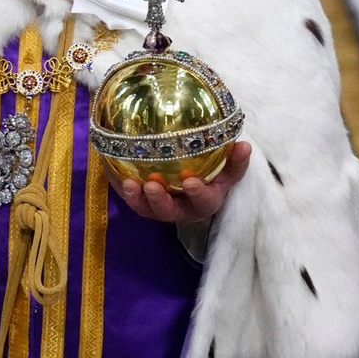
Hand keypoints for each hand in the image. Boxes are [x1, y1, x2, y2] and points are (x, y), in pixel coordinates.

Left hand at [110, 142, 251, 222]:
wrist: (195, 180)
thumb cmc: (213, 174)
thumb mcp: (227, 169)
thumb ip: (235, 160)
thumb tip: (245, 146)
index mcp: (205, 202)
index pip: (204, 202)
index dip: (198, 194)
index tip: (191, 182)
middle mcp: (182, 209)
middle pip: (169, 212)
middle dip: (159, 201)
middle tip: (151, 186)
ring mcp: (161, 208)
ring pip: (147, 209)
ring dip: (138, 198)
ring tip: (129, 184)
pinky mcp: (144, 202)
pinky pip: (132, 198)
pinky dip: (123, 189)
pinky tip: (113, 172)